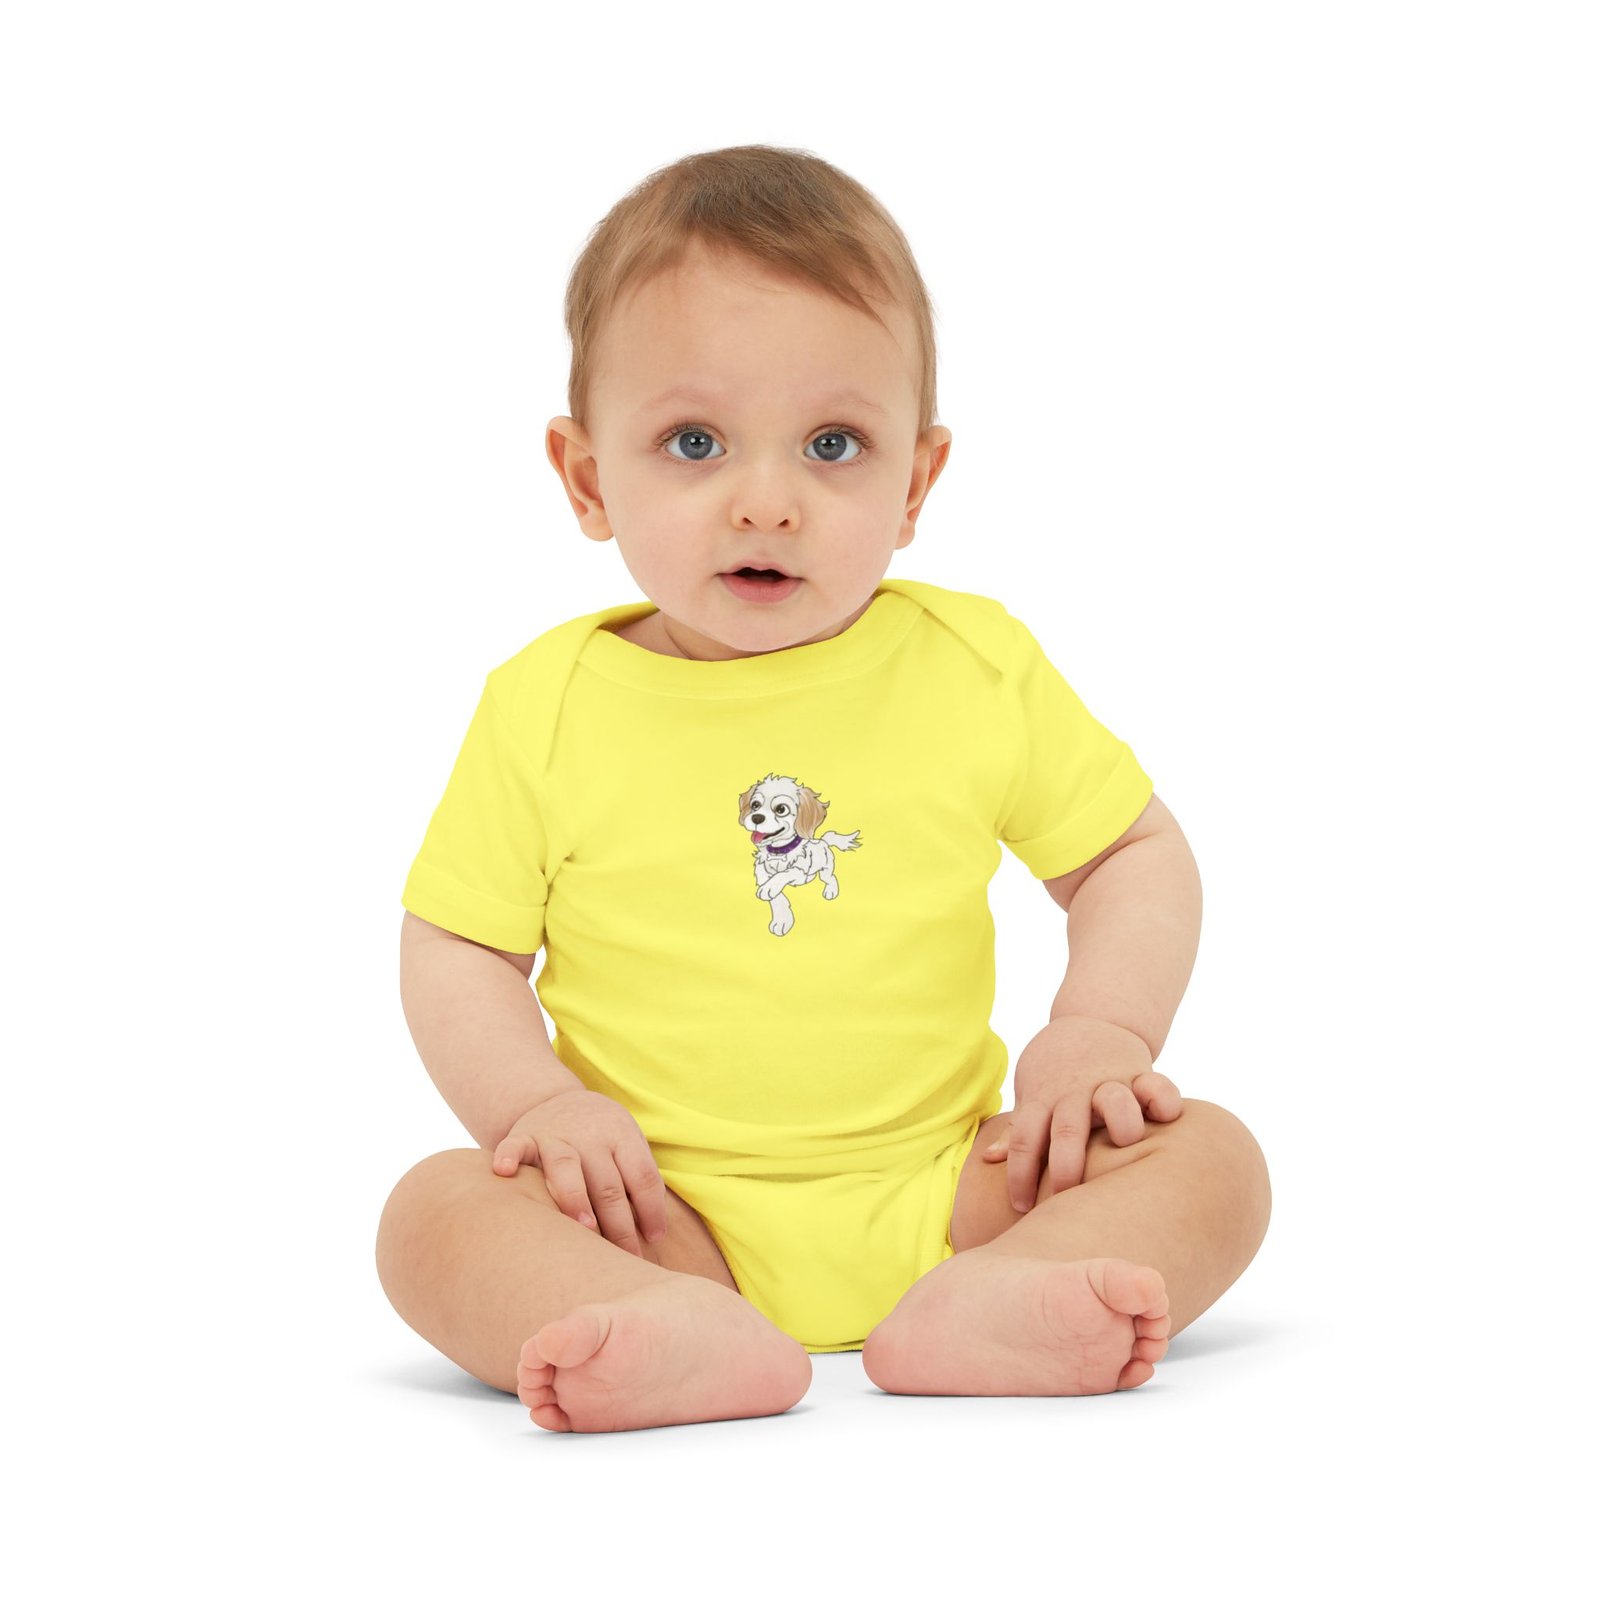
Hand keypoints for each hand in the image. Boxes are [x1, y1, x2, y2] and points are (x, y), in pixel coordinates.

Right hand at [491, 1089, 667, 1256]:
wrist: (559, 1100)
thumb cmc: (601, 1136)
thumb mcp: (627, 1144)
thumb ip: (639, 1178)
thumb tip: (655, 1233)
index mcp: (621, 1136)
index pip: (641, 1176)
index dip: (651, 1209)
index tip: (655, 1239)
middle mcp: (589, 1136)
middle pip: (608, 1183)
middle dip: (618, 1224)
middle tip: (626, 1255)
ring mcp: (555, 1136)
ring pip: (566, 1168)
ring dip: (575, 1199)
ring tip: (585, 1227)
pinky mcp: (525, 1136)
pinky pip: (514, 1145)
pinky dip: (508, 1156)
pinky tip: (503, 1171)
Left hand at [982, 1016, 1182, 1213]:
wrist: (1092, 1018)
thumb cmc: (1058, 1071)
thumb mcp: (1034, 1094)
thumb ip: (1019, 1128)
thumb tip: (988, 1159)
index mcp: (1043, 1099)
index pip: (1024, 1140)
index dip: (1020, 1176)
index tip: (1020, 1208)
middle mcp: (1075, 1092)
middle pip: (1067, 1129)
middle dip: (1067, 1166)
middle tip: (1068, 1198)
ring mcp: (1108, 1082)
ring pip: (1115, 1101)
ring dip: (1120, 1122)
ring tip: (1126, 1143)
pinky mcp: (1140, 1073)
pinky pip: (1156, 1085)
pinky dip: (1163, 1098)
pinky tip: (1167, 1116)